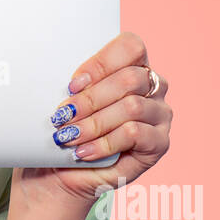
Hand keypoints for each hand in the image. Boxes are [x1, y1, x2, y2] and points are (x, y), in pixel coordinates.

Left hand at [13, 31, 172, 209]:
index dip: (101, 63)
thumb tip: (62, 75)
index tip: (71, 85)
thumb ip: (74, 83)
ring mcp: (160, 114)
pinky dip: (104, 143)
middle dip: (90, 98)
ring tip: (67, 136)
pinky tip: (83, 152)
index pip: (131, 46)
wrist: (60, 173)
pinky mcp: (159, 143)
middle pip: (130, 78)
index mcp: (133, 65)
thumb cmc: (63, 129)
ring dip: (93, 123)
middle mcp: (153, 86)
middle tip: (62, 115)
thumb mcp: (65, 100)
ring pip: (132, 107)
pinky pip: (135, 134)